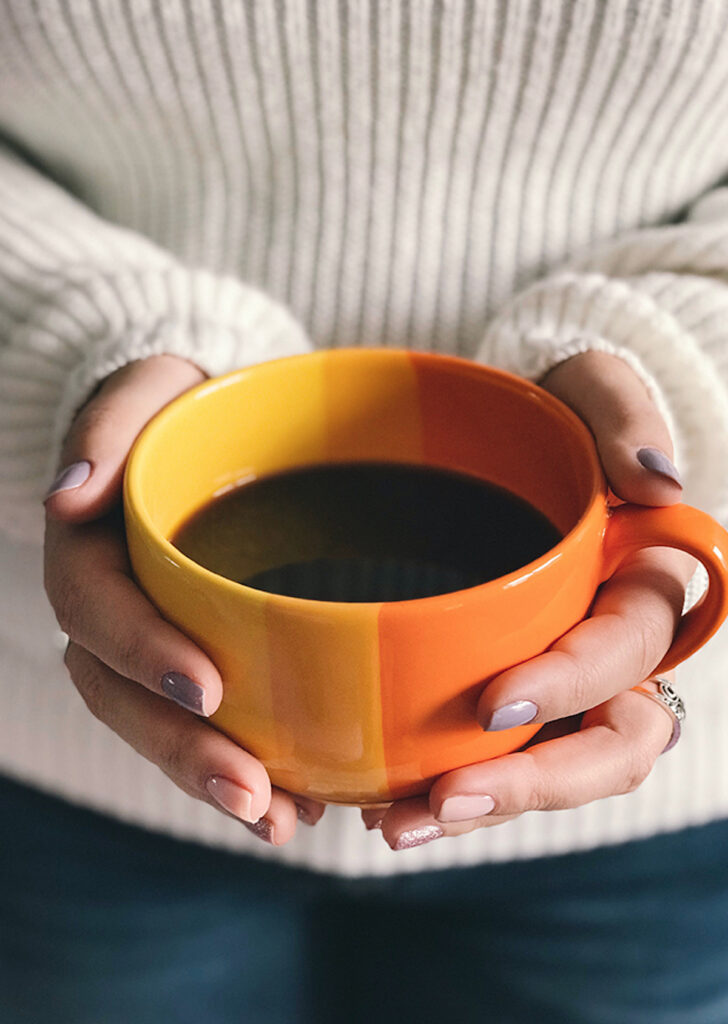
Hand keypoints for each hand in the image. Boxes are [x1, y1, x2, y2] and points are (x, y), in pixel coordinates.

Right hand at [44, 355, 323, 843]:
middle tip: (255, 797)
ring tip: (283, 822)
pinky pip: (211, 724)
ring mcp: (153, 642)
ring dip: (216, 781)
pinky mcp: (202, 658)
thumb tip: (67, 493)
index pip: (96, 610)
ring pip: (164, 726)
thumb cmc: (180, 406)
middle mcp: (114, 608)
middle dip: (183, 752)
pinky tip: (307, 799)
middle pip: (124, 696)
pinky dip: (253, 766)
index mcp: (91, 549)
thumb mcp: (146, 390)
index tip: (206, 689)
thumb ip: (108, 422)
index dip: (141, 653)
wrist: (210, 433)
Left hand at [362, 352, 692, 849]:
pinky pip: (485, 753)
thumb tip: (659, 483)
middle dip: (530, 784)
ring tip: (394, 823)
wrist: (490, 436)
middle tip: (441, 800)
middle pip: (607, 744)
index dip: (574, 685)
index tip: (498, 703)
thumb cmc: (547, 409)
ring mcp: (558, 678)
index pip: (628, 652)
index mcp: (639, 584)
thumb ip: (624, 416)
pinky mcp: (497, 690)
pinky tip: (374, 796)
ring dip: (476, 805)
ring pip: (547, 769)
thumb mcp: (585, 387)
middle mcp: (609, 647)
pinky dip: (436, 781)